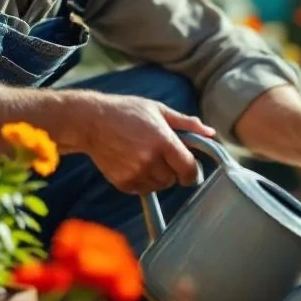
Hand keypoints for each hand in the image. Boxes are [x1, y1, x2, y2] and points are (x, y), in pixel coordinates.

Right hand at [71, 91, 216, 194]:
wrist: (90, 122)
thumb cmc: (126, 112)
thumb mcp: (158, 110)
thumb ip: (186, 123)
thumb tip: (210, 133)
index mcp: (163, 140)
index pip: (189, 168)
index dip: (192, 171)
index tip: (190, 169)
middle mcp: (150, 159)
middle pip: (174, 179)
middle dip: (173, 170)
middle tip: (162, 156)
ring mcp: (135, 172)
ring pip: (159, 186)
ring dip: (158, 177)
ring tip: (146, 158)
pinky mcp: (123, 182)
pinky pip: (142, 190)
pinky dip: (143, 181)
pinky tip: (134, 164)